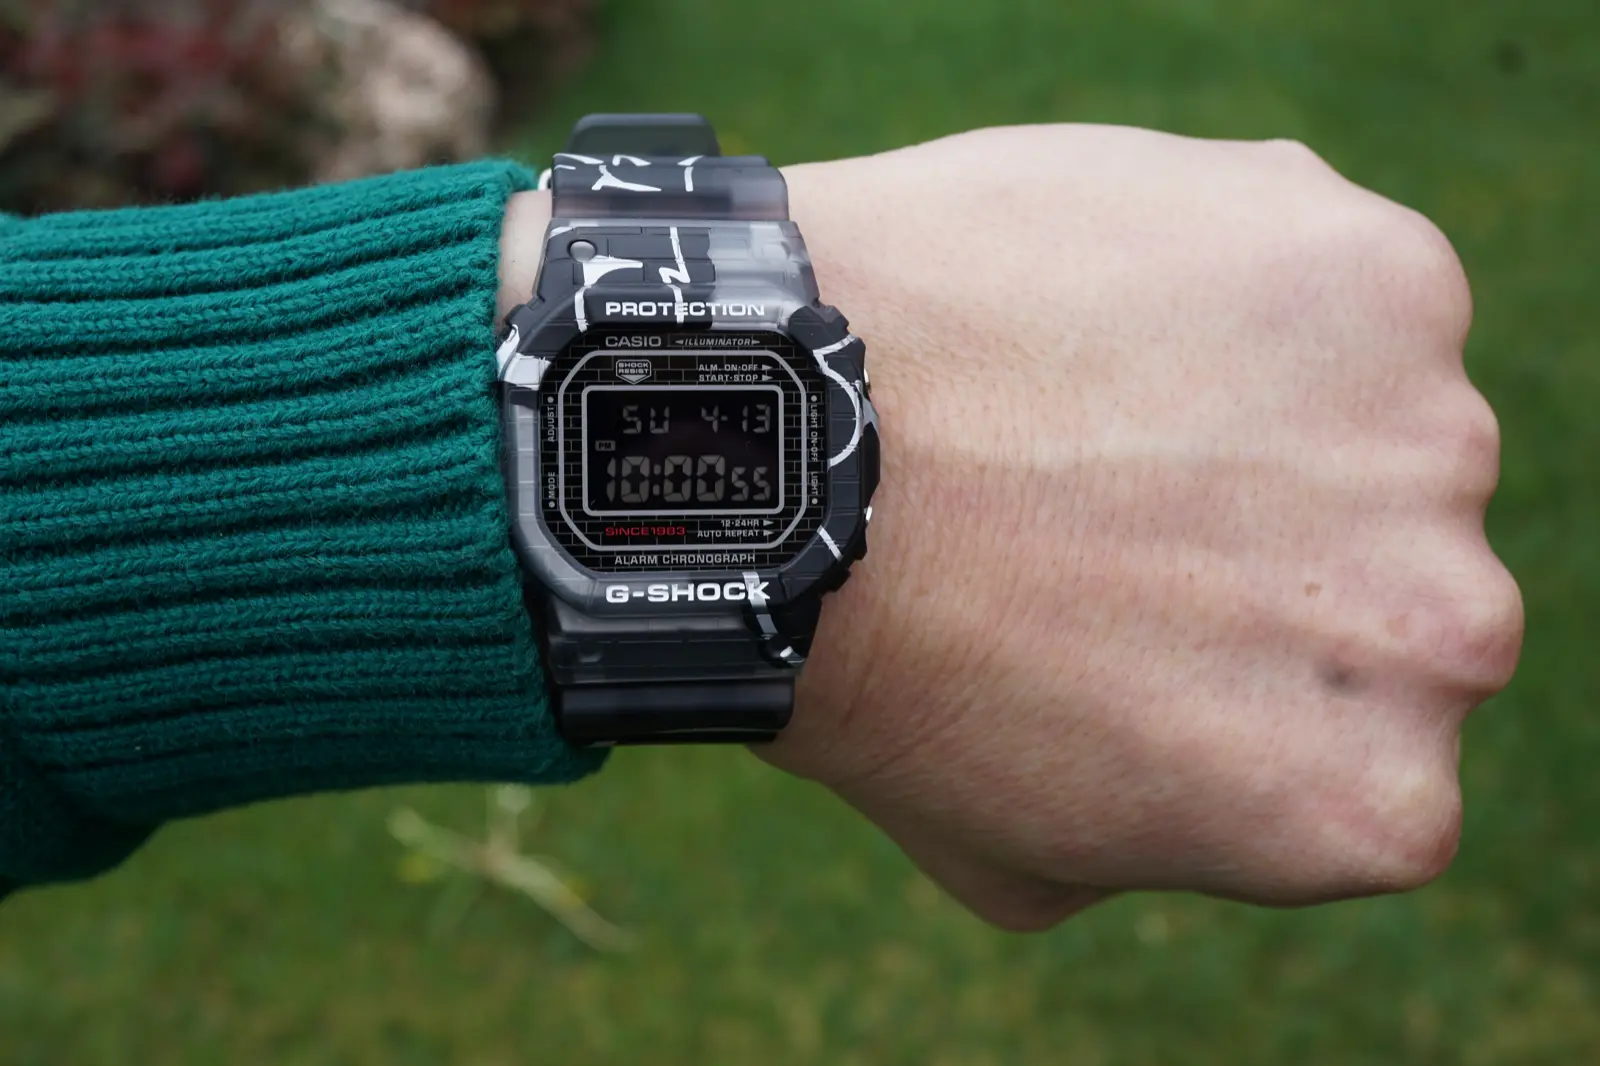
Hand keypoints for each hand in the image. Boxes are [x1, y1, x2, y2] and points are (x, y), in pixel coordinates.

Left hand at [758, 125, 1523, 929]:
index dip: (1229, 673)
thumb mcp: (1026, 858)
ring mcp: (1430, 443)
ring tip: (1083, 403)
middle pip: (1388, 579)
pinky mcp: (1384, 275)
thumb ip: (1170, 837)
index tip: (1128, 627)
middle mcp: (1448, 637)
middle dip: (1268, 545)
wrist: (800, 453)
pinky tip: (1100, 307)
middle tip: (1107, 508)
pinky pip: (1329, 282)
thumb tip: (1215, 766)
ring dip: (1258, 410)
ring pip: (1369, 424)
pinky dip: (1240, 283)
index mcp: (1374, 806)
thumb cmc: (889, 669)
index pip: (1356, 740)